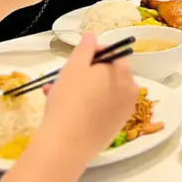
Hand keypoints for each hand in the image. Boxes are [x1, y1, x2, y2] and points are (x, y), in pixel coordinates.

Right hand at [40, 34, 138, 160]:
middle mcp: (130, 92)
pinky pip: (100, 110)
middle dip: (83, 73)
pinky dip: (85, 106)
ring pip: (100, 93)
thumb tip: (93, 36)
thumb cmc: (70, 99)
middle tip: (61, 76)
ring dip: (79, 89)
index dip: (93, 52)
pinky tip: (62, 109)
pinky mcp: (113, 129)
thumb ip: (85, 48)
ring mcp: (123, 113)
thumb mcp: (74, 66)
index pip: (112, 54)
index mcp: (124, 73)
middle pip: (107, 75)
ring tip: (52, 92)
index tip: (75, 59)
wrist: (66, 144)